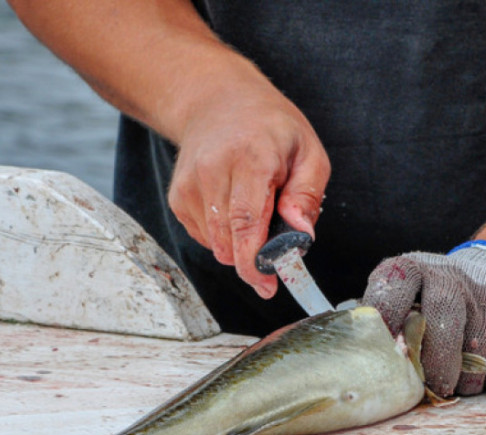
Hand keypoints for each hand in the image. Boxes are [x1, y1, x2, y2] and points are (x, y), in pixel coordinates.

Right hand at [166, 82, 330, 297]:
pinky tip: (235, 210)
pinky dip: (224, 236)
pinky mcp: (178, 197)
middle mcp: (213, 170)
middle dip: (252, 262)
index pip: (246, 222)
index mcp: (250, 158)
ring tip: (258, 215)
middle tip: (274, 261)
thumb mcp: (308, 151)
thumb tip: (302, 234)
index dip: (255, 261)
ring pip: (215, 244)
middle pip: (228, 240)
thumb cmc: (270, 127)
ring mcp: (190, 184)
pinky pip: (205, 237)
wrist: (216, 99)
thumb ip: (307, 194)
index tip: (267, 284)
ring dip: (240, 246)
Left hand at [363, 242, 485, 396]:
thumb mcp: (401, 310)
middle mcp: (449, 277)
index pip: (394, 284)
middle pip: (445, 317)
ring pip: (480, 346)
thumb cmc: (429, 313)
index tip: (389, 350)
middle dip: (438, 363)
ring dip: (468, 380)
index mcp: (411, 272)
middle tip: (435, 387)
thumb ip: (385, 332)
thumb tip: (366, 365)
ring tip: (459, 384)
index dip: (387, 315)